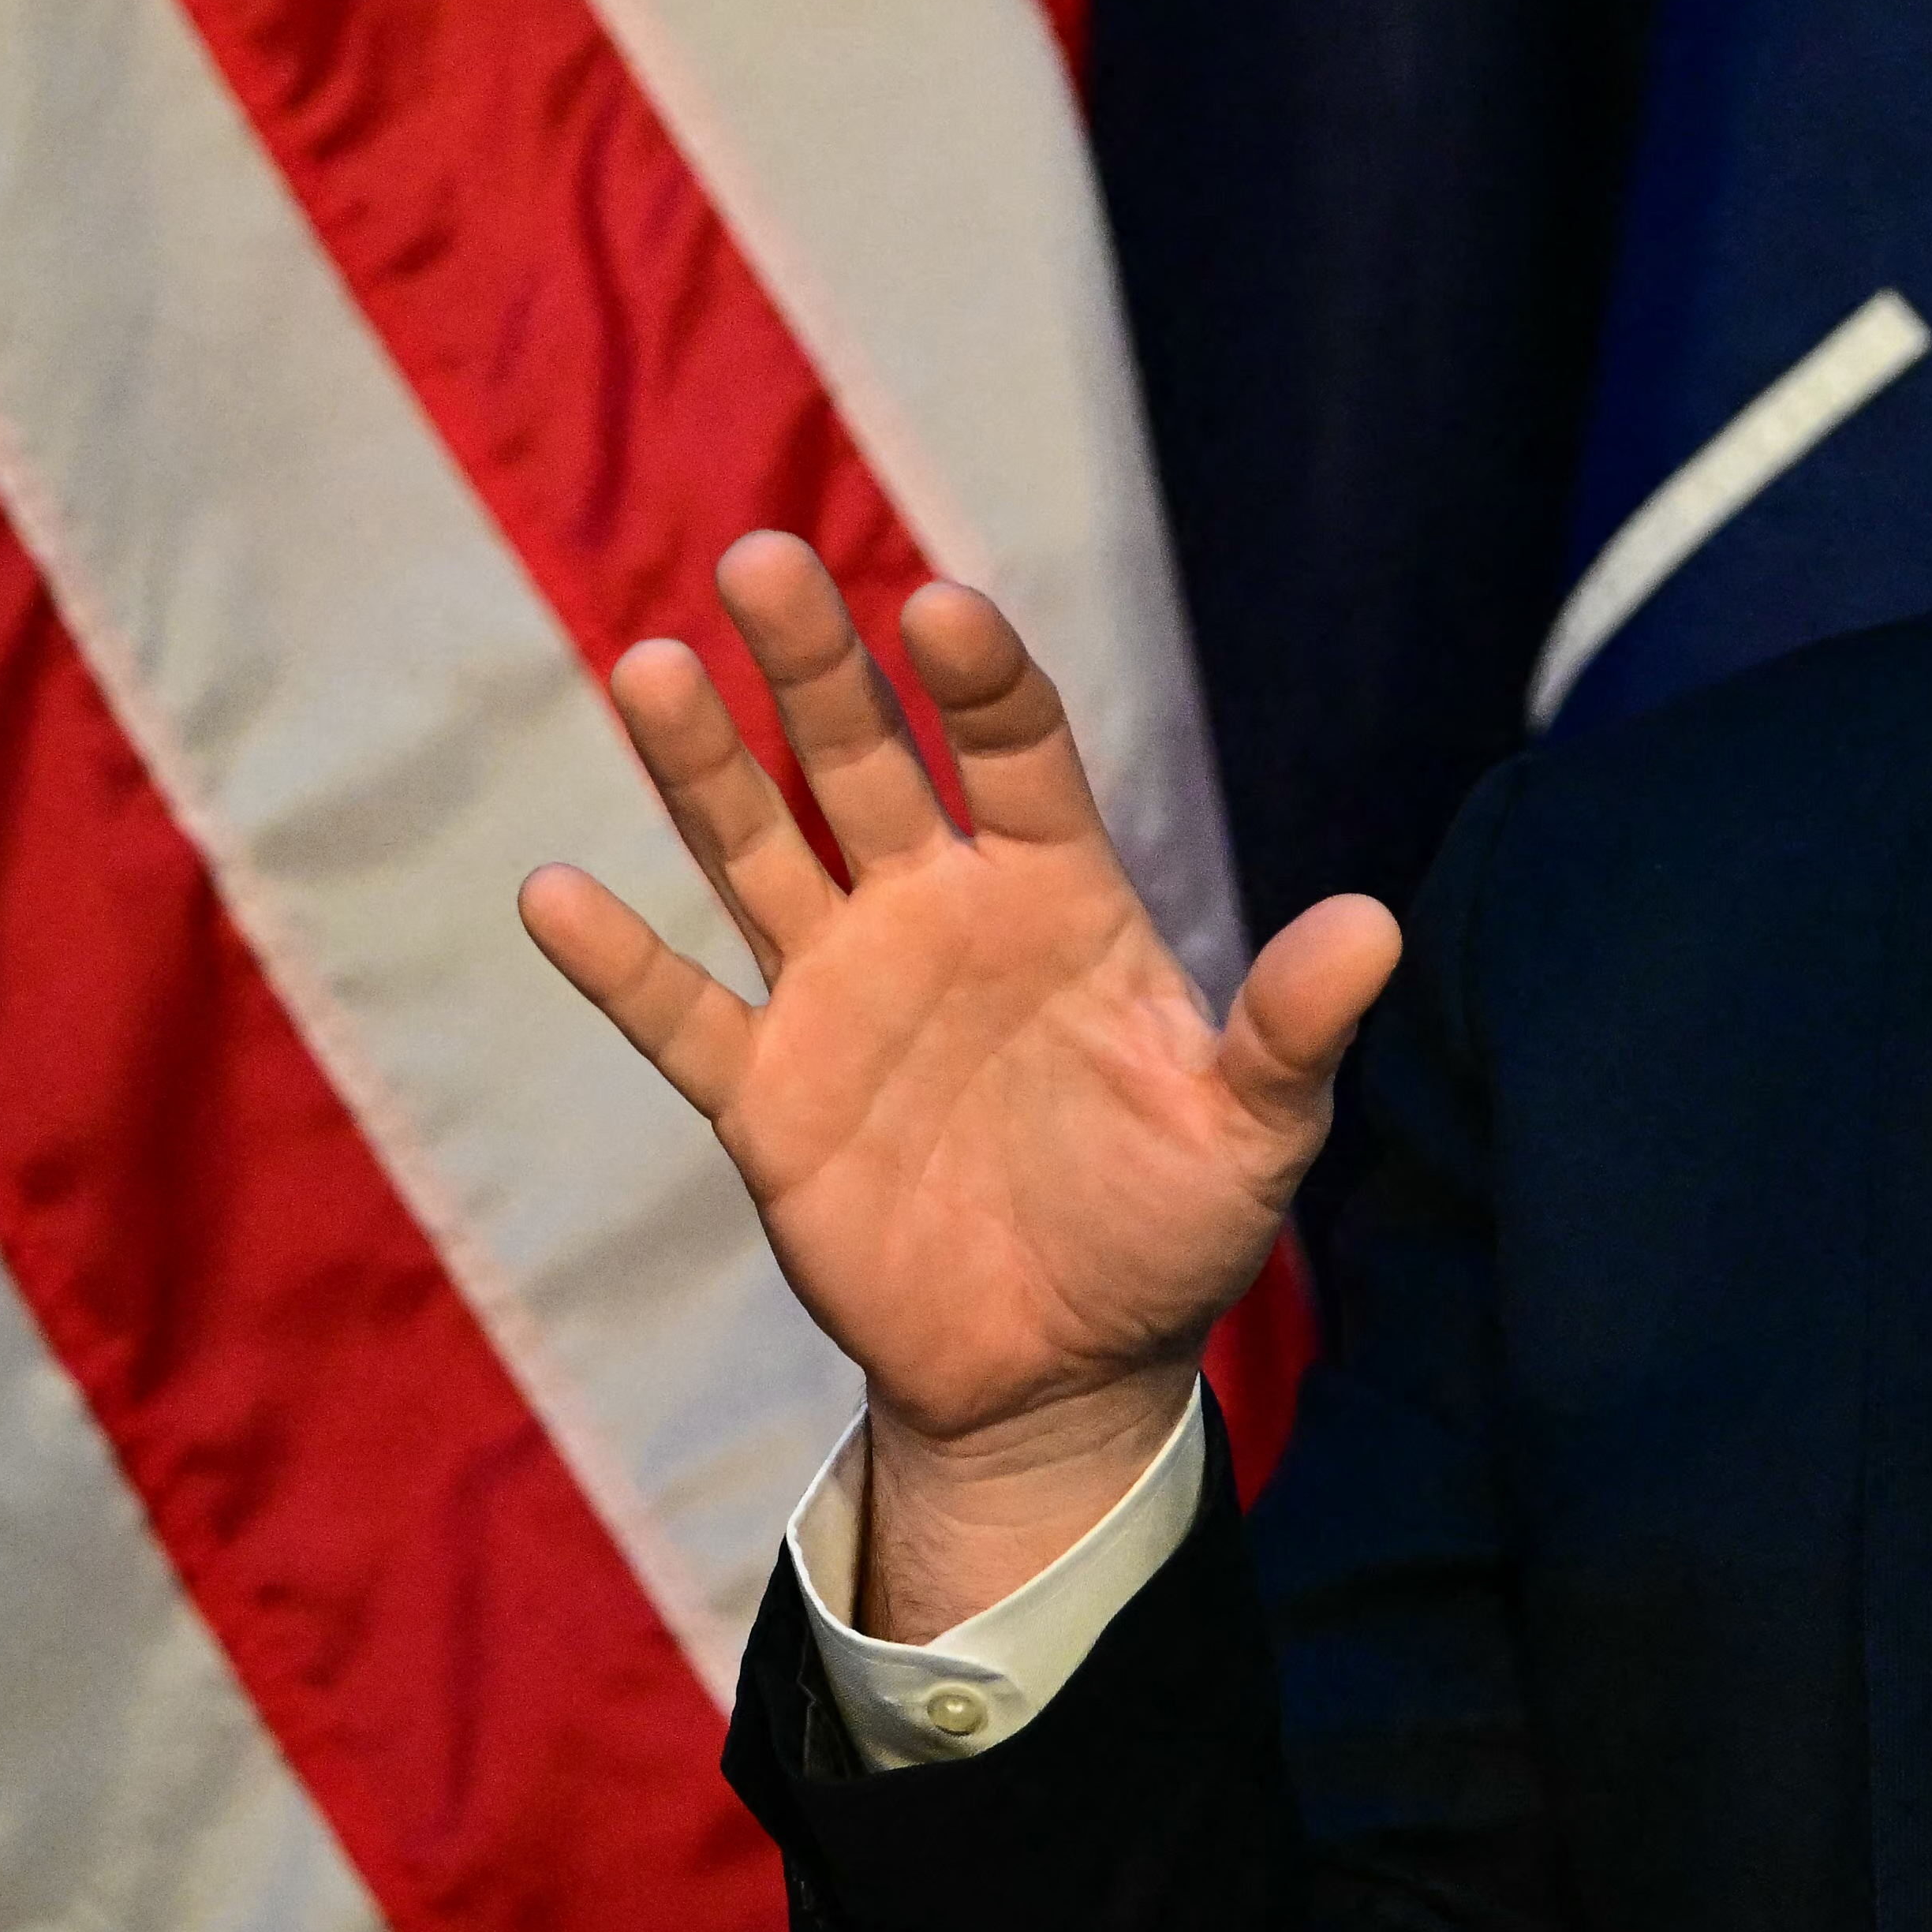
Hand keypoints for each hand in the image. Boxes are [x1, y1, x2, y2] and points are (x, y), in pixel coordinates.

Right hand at [517, 537, 1402, 1633]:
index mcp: (1053, 894)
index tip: (942, 612)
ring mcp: (839, 995)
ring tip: (647, 668)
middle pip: (862, 761)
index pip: (1012, 749)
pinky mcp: (766, 1095)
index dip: (979, 680)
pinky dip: (616, 964)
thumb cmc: (1167, 1227)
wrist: (1062, 1371)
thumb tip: (1381, 926)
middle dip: (815, 664)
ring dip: (703, 765)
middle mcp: (933, 913)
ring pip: (756, 853)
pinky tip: (550, 891)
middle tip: (766, 560)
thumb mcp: (1252, 1133)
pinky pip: (679, 1016)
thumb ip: (1292, 1029)